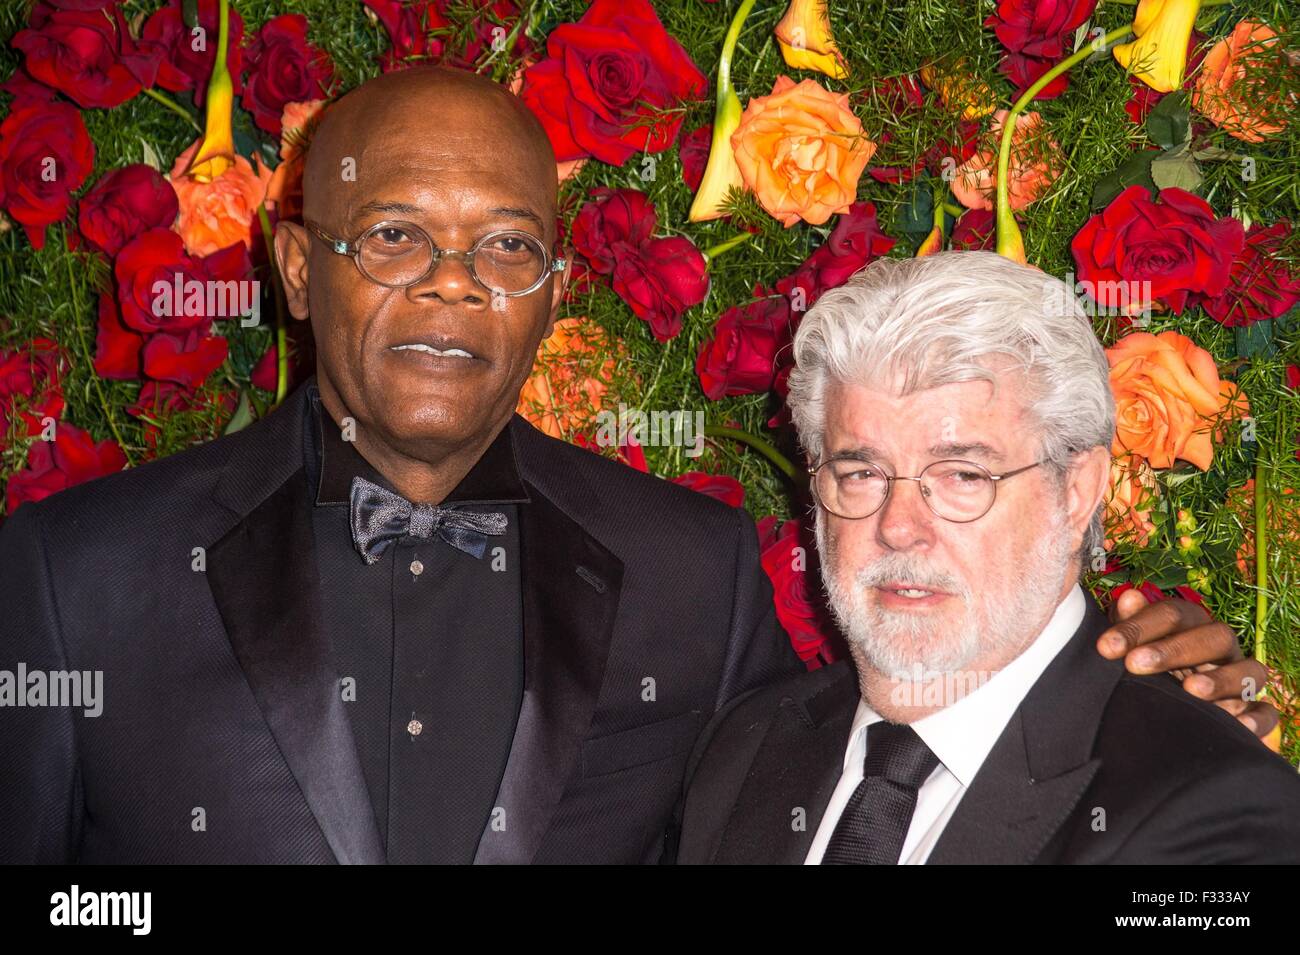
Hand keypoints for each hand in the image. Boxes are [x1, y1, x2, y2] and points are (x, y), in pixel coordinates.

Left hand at [1096, 589, 1279, 742]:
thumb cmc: (1147, 668)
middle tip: (1134, 664)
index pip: (1173, 614)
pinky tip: (1237, 725)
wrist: (1169, 712)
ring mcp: (1241, 678)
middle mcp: (1221, 649)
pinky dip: (1256, 718)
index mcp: (1191, 626)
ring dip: (1221, 679)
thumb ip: (1131, 624)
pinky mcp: (1252, 712)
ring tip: (1190, 689)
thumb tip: (1129, 598)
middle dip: (1174, 649)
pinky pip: (1266, 712)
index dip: (1138, 627)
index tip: (1105, 647)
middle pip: (1214, 636)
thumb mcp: (1134, 646)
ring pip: (1250, 670)